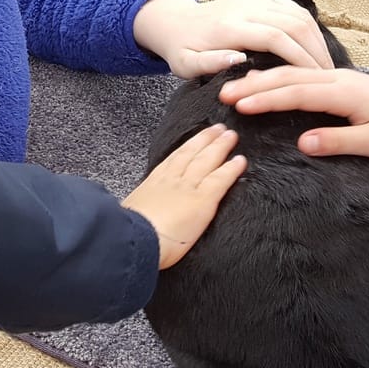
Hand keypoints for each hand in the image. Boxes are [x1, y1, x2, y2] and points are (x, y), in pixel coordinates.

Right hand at [121, 124, 245, 268]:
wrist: (134, 239)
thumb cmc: (128, 233)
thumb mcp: (129, 213)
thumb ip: (139, 209)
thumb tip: (137, 212)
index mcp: (152, 184)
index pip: (172, 161)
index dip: (186, 148)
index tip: (194, 140)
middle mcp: (171, 180)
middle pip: (191, 154)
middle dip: (205, 139)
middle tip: (217, 128)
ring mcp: (188, 187)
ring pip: (206, 161)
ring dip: (219, 146)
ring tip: (230, 136)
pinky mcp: (203, 199)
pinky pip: (220, 179)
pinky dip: (231, 169)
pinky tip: (240, 161)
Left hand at [132, 0, 333, 74]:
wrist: (176, 21)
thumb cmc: (183, 49)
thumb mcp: (186, 64)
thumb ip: (210, 63)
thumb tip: (239, 61)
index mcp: (230, 26)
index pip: (276, 38)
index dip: (299, 58)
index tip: (314, 79)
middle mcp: (248, 8)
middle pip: (295, 25)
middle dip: (315, 51)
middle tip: (328, 77)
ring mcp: (257, 0)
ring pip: (300, 16)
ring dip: (317, 41)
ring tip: (326, 67)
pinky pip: (295, 11)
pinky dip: (311, 30)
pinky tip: (316, 51)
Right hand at [217, 66, 368, 156]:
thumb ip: (338, 141)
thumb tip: (303, 143)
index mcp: (343, 93)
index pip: (297, 94)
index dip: (267, 99)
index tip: (240, 105)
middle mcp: (335, 79)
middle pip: (288, 78)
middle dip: (254, 85)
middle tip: (223, 94)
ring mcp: (334, 77)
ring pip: (290, 74)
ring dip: (260, 80)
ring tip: (232, 87)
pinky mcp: (335, 80)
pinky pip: (299, 75)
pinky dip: (275, 77)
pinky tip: (259, 80)